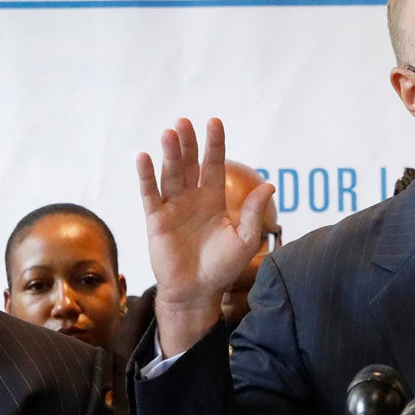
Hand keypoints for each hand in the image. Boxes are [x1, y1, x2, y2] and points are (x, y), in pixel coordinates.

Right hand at [138, 117, 275, 356]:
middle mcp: (192, 198)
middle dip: (187, 143)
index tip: (214, 122)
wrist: (197, 293)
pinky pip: (150, 194)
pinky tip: (144, 158)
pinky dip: (146, 176)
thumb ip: (252, 212)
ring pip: (170, 174)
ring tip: (170, 132)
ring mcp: (172, 207)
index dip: (214, 145)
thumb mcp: (244, 239)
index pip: (213, 165)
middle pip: (188, 164)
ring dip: (169, 153)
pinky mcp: (156, 220)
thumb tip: (270, 184)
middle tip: (185, 121)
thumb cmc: (222, 268)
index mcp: (213, 199)